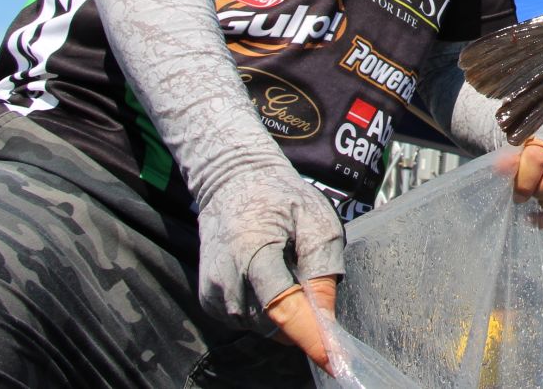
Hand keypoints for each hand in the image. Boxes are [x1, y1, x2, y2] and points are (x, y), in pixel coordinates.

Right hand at [195, 165, 344, 370]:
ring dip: (281, 313)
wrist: (232, 181)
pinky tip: (268, 278)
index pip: (282, 307)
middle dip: (300, 319)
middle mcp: (226, 278)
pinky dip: (263, 310)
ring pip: (258, 326)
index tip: (334, 361)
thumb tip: (326, 315)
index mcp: (253, 252)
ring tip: (286, 270)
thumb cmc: (279, 196)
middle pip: (271, 323)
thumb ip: (323, 266)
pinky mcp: (208, 299)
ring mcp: (213, 291)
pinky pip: (244, 320)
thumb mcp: (315, 219)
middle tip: (312, 285)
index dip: (309, 336)